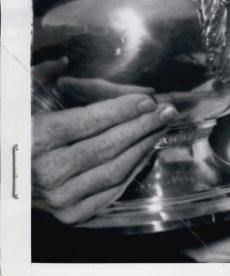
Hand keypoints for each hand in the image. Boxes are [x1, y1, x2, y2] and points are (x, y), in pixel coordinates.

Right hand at [32, 60, 176, 225]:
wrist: (4, 178)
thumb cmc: (17, 132)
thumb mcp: (23, 98)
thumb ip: (43, 76)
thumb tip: (64, 60)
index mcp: (38, 138)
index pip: (91, 121)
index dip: (124, 109)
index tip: (149, 100)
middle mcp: (49, 171)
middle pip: (109, 145)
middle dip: (144, 125)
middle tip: (168, 110)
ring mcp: (61, 197)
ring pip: (115, 169)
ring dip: (144, 146)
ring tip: (161, 127)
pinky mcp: (71, 214)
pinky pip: (112, 192)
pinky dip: (133, 170)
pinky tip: (145, 151)